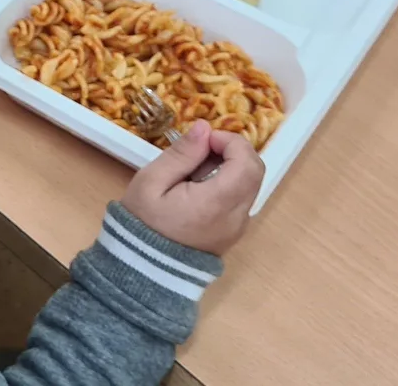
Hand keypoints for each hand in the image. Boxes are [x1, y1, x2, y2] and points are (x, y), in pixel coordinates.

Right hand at [120, 121, 264, 255]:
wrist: (145, 270)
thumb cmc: (143, 223)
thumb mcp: (151, 182)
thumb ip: (181, 154)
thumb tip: (204, 128)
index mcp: (217, 203)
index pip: (247, 162)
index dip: (230, 141)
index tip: (203, 140)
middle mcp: (237, 216)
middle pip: (255, 171)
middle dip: (233, 151)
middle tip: (201, 150)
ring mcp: (238, 227)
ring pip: (250, 184)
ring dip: (230, 167)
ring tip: (194, 171)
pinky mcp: (233, 233)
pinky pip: (241, 199)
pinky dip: (228, 184)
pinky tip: (198, 189)